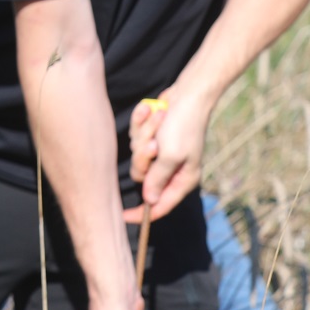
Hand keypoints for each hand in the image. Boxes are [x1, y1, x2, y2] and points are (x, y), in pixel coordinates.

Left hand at [127, 88, 211, 220]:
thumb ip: (157, 179)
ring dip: (144, 135)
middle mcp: (172, 168)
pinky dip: (142, 123)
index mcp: (182, 179)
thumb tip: (149, 201)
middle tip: (154, 144)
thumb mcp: (170, 155)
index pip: (160, 205)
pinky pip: (136, 137)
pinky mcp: (152, 136)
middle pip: (142, 176)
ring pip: (136, 155)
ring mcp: (161, 152)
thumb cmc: (183, 125)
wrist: (188, 93)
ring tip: (158, 121)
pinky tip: (152, 112)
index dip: (142, 213)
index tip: (122, 216)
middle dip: (143, 158)